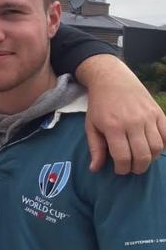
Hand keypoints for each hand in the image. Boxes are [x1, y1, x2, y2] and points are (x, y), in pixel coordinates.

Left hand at [78, 54, 165, 173]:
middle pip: (143, 155)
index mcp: (113, 127)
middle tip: (132, 168)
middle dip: (138, 168)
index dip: (123, 169)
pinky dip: (163, 144)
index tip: (120, 170)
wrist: (112, 80)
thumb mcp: (91, 126)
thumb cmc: (99, 105)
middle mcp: (133, 123)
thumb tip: (95, 169)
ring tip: (142, 159)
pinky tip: (153, 147)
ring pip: (157, 147)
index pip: (123, 157)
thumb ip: (95, 148)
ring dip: (151, 158)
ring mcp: (148, 117)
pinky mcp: (158, 112)